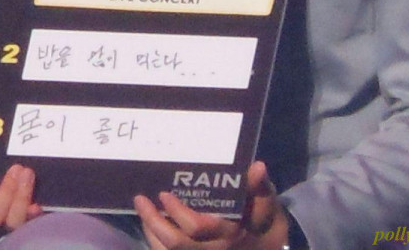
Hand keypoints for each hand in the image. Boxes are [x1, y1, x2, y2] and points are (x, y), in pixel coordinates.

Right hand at [0, 154, 42, 239]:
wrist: (4, 168)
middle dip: (4, 195)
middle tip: (16, 169)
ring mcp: (7, 225)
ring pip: (13, 222)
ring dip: (20, 198)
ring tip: (28, 173)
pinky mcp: (27, 222)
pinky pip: (32, 223)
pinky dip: (33, 213)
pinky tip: (37, 203)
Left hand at [134, 161, 288, 249]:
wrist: (267, 247)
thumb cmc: (261, 217)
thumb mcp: (264, 200)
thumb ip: (258, 185)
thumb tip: (258, 166)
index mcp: (228, 232)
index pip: (198, 227)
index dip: (178, 212)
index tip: (164, 194)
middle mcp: (212, 248)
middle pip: (177, 243)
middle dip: (155, 222)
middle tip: (141, 199)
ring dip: (151, 231)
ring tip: (141, 208)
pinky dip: (155, 241)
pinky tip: (148, 224)